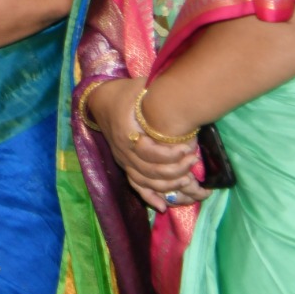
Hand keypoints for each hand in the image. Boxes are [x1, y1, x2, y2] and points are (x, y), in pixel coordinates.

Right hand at [90, 78, 203, 212]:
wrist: (100, 100)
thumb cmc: (124, 92)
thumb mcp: (141, 86)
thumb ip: (159, 91)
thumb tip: (185, 92)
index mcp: (126, 132)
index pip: (149, 151)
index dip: (170, 154)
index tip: (189, 148)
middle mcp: (123, 151)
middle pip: (150, 171)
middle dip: (176, 170)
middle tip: (195, 161)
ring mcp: (123, 160)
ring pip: (146, 182)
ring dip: (169, 185)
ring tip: (190, 181)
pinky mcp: (124, 166)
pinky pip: (135, 186)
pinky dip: (149, 198)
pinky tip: (164, 207)